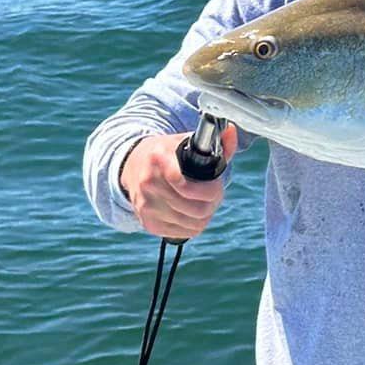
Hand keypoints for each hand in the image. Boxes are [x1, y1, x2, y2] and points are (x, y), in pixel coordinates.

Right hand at [119, 125, 239, 240]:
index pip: (184, 184)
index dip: (209, 190)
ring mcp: (146, 205)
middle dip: (213, 202)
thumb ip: (216, 141)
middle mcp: (148, 183)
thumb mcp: (187, 141)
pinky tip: (192, 212)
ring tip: (204, 202)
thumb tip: (231, 131)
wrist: (133, 166)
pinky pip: (182, 233)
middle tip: (215, 194)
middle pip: (195, 209)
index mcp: (158, 158)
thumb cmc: (168, 153)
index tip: (217, 184)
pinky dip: (192, 225)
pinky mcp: (147, 223)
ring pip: (192, 224)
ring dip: (205, 215)